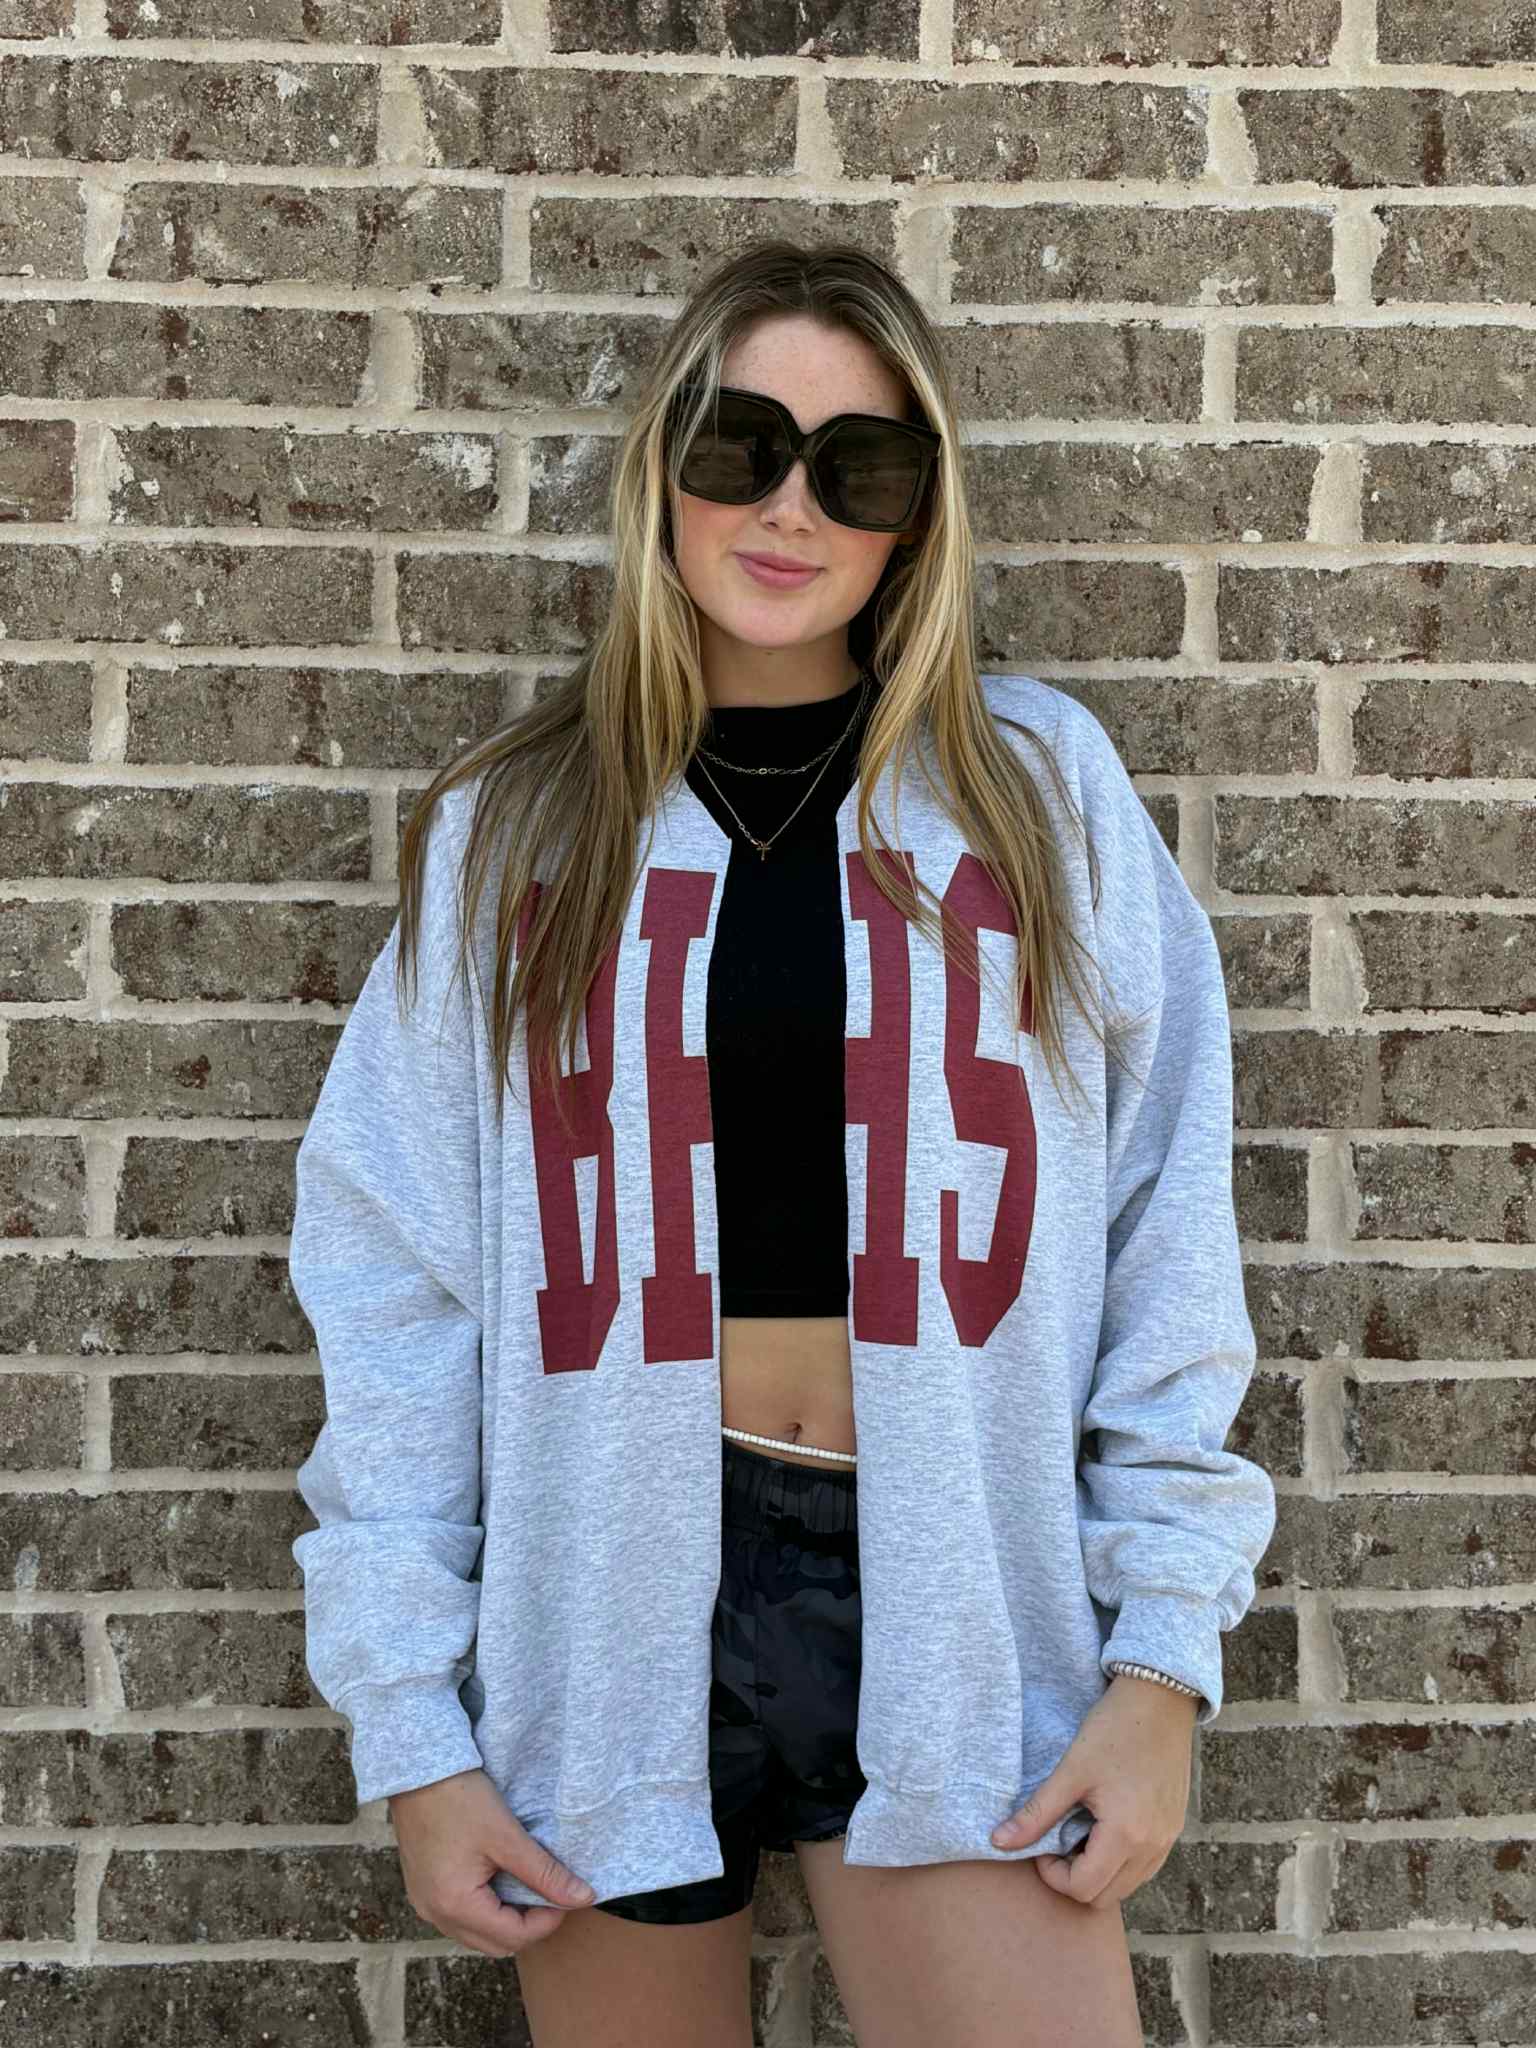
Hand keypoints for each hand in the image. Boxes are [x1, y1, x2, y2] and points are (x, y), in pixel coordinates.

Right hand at [389, 1767, 596, 1956]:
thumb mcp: (507, 1836)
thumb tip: (583, 1897)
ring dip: (506, 1919)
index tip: (566, 1894)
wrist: (417, 1773)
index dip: (548, 1920)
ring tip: (527, 1884)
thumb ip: (545, 1872)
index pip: (514, 1937)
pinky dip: (485, 1908)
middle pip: (495, 1943)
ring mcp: (425, 1904)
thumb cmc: (459, 1799)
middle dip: (528, 1925)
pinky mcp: (423, 1890)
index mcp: (455, 1905)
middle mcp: (436, 1915)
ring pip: (477, 1933)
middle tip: (550, 1892)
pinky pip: (460, 1916)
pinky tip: (499, 1879)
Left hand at [988, 1674, 1197, 1910]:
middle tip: (1056, 1840)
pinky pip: (1144, 1867)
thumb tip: (998, 1842)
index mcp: (1126, 1835)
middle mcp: (1152, 1847)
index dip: (1052, 1875)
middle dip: (1074, 1879)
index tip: (1040, 1845)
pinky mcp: (1173, 1829)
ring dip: (1098, 1872)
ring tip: (1079, 1830)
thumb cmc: (1114, 1729)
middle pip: (1105, 1898)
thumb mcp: (1071, 1770)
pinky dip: (1119, 1861)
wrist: (1160, 1699)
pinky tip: (1103, 1825)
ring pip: (1126, 1886)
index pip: (1083, 1889)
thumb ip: (1036, 1812)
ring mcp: (1167, 1840)